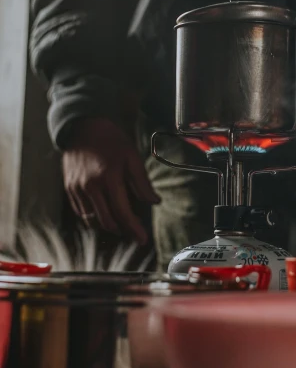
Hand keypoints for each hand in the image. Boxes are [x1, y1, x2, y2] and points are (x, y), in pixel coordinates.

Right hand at [62, 117, 159, 244]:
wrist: (82, 128)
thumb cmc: (111, 141)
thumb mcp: (132, 156)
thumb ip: (142, 182)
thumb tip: (154, 202)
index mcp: (108, 178)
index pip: (122, 212)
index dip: (133, 228)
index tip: (143, 239)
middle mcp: (90, 187)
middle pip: (107, 221)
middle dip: (123, 230)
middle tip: (134, 231)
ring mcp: (76, 189)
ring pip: (92, 220)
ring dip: (108, 225)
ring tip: (121, 222)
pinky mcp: (69, 189)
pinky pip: (81, 212)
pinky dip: (94, 218)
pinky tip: (105, 214)